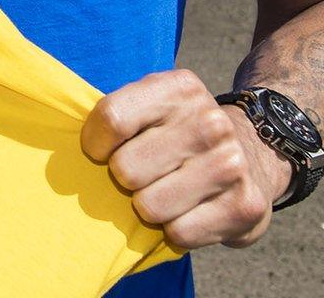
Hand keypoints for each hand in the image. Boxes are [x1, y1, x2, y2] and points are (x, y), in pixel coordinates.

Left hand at [81, 69, 291, 249]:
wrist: (254, 153)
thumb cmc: (179, 133)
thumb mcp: (151, 105)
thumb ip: (114, 117)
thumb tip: (69, 154)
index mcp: (179, 89)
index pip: (111, 118)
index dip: (95, 143)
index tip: (102, 151)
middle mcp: (210, 123)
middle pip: (126, 169)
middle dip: (126, 179)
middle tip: (146, 175)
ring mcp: (231, 165)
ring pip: (149, 206)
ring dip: (149, 208)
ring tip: (167, 193)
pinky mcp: (245, 206)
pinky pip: (178, 234)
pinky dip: (175, 230)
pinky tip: (190, 211)